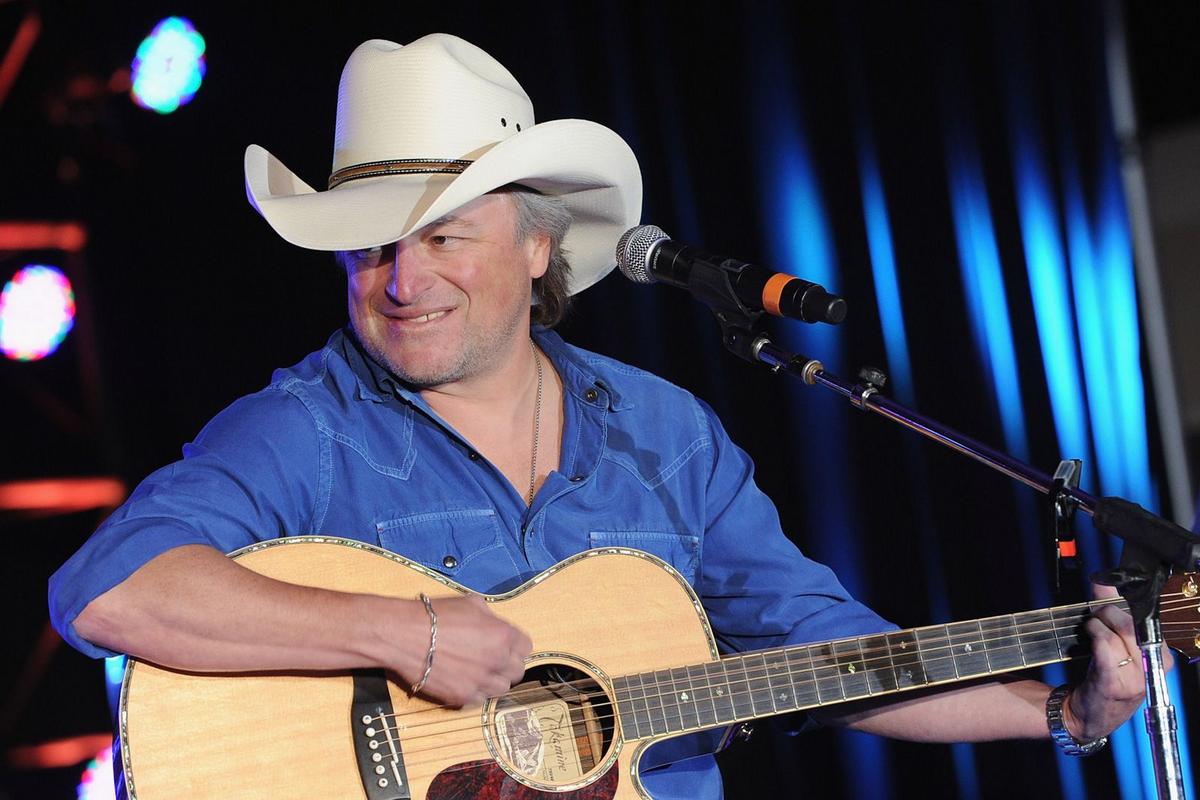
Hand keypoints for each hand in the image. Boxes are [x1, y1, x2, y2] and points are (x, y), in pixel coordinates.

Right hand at [398, 594, 531, 707]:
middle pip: (517, 671)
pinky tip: (463, 679)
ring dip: (493, 680)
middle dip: (507, 664)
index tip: (506, 645)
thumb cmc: (434, 616)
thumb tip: (493, 623)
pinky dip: (475, 691)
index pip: (526, 647)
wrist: (404, 635)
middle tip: (492, 658)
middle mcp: (497, 661)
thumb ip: (490, 617)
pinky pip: (480, 700)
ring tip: (478, 671)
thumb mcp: (470, 603)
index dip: (515, 645)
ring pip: (501, 689)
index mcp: (503, 635)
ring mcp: (481, 681)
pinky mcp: (463, 697)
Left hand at [1064, 584, 1173, 741]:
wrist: (1087, 714)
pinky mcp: (1112, 684)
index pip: (1147, 619)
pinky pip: (1105, 652)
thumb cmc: (1105, 676)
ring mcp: (1134, 679)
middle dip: (1107, 611)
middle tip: (1096, 615)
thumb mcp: (1117, 644)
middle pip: (1131, 624)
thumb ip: (1113, 613)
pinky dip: (1096, 638)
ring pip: (1115, 635)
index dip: (1126, 601)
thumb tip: (1104, 582)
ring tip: (1091, 630)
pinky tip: (1090, 639)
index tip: (1109, 587)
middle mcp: (1151, 668)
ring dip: (1096, 626)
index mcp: (1159, 656)